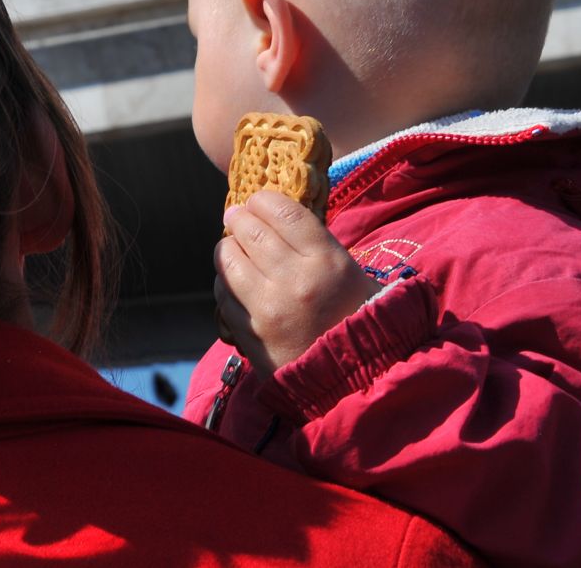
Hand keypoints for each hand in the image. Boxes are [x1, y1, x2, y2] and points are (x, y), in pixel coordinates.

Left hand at [214, 191, 377, 371]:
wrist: (357, 380)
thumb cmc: (357, 320)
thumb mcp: (351, 274)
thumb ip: (315, 245)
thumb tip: (276, 219)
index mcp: (327, 260)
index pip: (283, 212)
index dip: (263, 201)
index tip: (257, 201)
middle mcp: (295, 279)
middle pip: (251, 230)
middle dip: (240, 219)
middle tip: (237, 217)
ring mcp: (268, 307)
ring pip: (228, 259)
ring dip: (227, 248)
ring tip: (232, 247)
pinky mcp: (249, 333)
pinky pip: (223, 294)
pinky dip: (224, 282)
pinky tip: (232, 281)